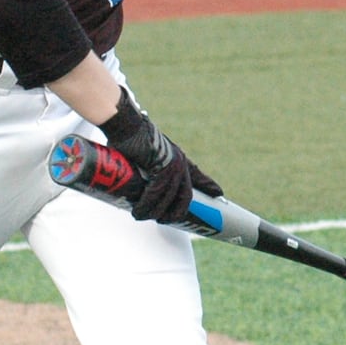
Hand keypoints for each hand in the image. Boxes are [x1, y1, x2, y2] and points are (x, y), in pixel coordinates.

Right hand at [97, 88, 209, 222]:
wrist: (126, 124)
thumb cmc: (131, 138)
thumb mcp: (145, 155)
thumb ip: (147, 170)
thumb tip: (139, 187)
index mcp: (178, 157)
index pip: (197, 174)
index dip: (208, 185)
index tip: (219, 194)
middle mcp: (179, 162)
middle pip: (185, 197)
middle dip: (175, 212)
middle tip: (163, 221)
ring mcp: (172, 165)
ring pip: (168, 199)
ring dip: (154, 212)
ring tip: (141, 216)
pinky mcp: (161, 167)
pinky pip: (155, 194)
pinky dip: (145, 205)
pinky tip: (138, 211)